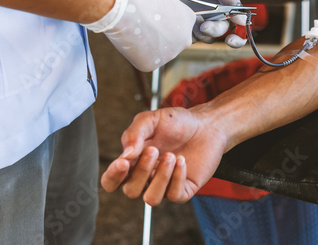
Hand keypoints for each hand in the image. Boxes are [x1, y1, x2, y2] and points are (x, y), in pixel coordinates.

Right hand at [83, 0, 195, 71]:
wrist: (120, 6)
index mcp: (188, 19)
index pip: (181, 23)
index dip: (166, 20)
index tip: (153, 15)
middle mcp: (184, 39)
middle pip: (173, 40)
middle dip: (161, 35)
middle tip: (144, 25)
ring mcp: (169, 54)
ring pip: (160, 52)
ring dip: (150, 45)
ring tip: (135, 31)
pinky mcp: (152, 65)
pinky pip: (146, 61)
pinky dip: (137, 54)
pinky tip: (129, 41)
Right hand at [100, 107, 228, 205]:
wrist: (206, 124)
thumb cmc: (177, 122)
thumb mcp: (151, 119)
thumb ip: (134, 133)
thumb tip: (126, 155)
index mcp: (133, 162)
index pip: (112, 180)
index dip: (112, 176)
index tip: (123, 162)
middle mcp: (146, 177)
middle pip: (130, 191)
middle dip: (142, 170)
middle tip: (155, 149)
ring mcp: (164, 185)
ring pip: (151, 199)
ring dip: (160, 177)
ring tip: (171, 156)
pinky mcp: (183, 189)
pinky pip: (174, 195)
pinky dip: (177, 177)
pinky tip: (182, 160)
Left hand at [131, 0, 246, 47]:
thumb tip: (243, 20)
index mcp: (224, 1)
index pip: (237, 23)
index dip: (239, 36)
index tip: (231, 39)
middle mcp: (212, 10)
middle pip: (221, 31)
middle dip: (216, 32)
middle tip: (205, 26)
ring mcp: (195, 15)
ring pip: (205, 36)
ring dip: (202, 35)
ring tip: (195, 25)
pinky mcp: (180, 17)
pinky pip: (187, 33)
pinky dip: (187, 33)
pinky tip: (182, 23)